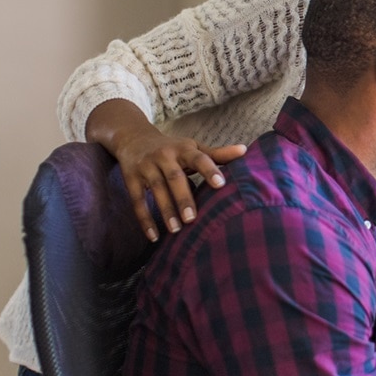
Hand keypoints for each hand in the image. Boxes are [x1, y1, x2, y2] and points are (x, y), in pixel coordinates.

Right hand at [113, 123, 245, 240]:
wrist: (134, 138)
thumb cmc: (173, 148)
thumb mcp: (193, 148)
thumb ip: (218, 154)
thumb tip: (245, 150)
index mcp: (183, 149)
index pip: (199, 158)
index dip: (210, 170)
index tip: (221, 184)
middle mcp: (164, 156)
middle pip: (175, 177)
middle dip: (183, 198)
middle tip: (192, 219)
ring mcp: (146, 167)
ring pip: (156, 190)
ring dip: (165, 211)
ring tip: (176, 230)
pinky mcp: (130, 179)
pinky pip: (137, 201)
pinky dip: (144, 220)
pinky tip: (153, 237)